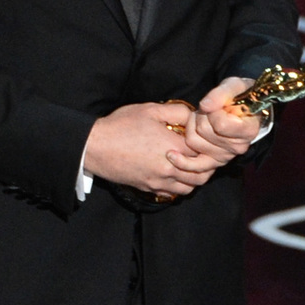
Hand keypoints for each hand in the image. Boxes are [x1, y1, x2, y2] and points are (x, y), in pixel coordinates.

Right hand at [83, 102, 219, 195]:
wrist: (95, 146)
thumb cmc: (122, 126)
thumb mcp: (151, 110)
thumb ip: (178, 111)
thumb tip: (195, 116)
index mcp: (175, 148)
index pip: (206, 153)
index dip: (209, 146)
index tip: (206, 140)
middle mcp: (170, 169)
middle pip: (202, 174)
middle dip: (207, 165)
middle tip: (202, 154)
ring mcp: (159, 181)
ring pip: (189, 187)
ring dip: (194, 177)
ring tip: (190, 164)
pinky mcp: (148, 188)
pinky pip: (172, 194)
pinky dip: (178, 186)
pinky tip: (174, 173)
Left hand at [181, 76, 264, 164]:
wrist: (242, 107)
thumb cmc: (239, 95)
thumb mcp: (234, 86)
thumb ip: (221, 94)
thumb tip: (204, 106)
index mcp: (248, 130)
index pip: (220, 124)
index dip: (213, 110)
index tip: (217, 103)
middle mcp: (238, 147)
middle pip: (203, 131)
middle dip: (201, 115)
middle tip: (209, 108)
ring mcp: (225, 156)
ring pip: (194, 141)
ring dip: (192, 126)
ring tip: (203, 118)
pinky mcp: (213, 162)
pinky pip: (193, 165)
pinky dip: (181, 161)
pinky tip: (171, 155)